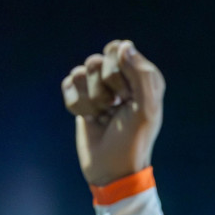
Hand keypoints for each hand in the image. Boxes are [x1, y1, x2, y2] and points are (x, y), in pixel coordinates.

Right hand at [61, 39, 165, 185]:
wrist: (111, 169)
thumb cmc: (133, 140)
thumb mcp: (146, 109)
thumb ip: (141, 74)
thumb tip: (124, 45)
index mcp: (142, 76)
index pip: (120, 49)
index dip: (118, 71)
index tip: (127, 96)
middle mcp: (121, 78)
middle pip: (98, 59)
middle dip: (102, 86)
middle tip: (115, 106)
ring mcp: (99, 87)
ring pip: (80, 71)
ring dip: (91, 99)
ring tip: (103, 115)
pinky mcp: (81, 98)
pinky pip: (68, 83)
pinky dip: (76, 104)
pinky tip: (89, 117)